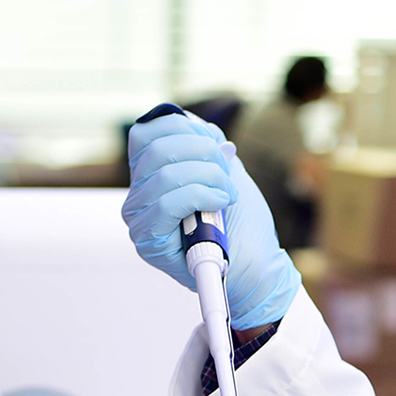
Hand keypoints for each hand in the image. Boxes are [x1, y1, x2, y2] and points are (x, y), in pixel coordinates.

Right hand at [123, 110, 301, 328]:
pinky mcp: (148, 242)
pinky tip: (222, 203)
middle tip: (227, 173)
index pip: (146, 133)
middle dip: (203, 153)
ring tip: (228, 194)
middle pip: (155, 149)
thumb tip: (200, 127)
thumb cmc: (242, 225)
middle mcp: (138, 196)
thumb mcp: (227, 173)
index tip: (215, 143)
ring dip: (209, 177)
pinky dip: (203, 195)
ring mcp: (139, 219)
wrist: (257, 268)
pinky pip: (168, 203)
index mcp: (152, 175)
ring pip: (165, 175)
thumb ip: (209, 148)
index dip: (183, 128)